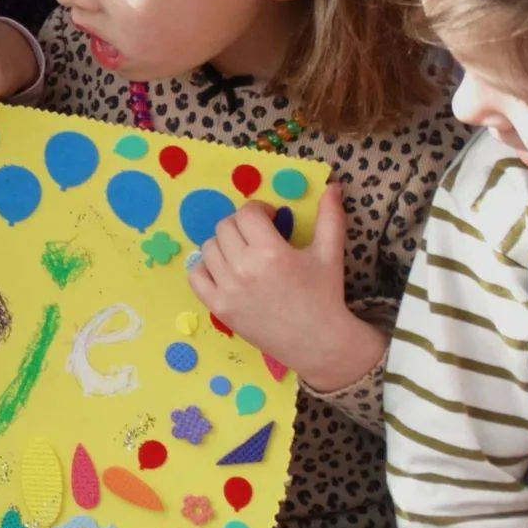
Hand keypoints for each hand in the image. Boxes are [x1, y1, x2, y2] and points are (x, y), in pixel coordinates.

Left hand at [186, 184, 385, 389]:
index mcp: (271, 252)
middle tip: (257, 235)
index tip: (269, 219)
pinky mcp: (218, 307)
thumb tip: (333, 186)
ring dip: (224, 244)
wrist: (318, 341)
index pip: (246, 213)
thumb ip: (330, 217)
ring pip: (208, 248)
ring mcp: (227, 289)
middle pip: (224, 227)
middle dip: (241, 225)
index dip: (258, 210)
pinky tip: (224, 269)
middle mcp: (244, 269)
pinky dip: (205, 268)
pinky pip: (195, 276)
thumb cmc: (324, 294)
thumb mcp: (330, 253)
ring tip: (243, 252)